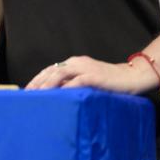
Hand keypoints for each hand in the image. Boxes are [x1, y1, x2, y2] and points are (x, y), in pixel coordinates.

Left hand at [25, 54, 155, 94]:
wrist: (132, 77)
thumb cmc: (109, 82)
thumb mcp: (88, 80)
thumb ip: (73, 83)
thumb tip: (57, 96)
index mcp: (73, 63)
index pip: (50, 70)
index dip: (37, 80)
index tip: (27, 91)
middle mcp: (76, 63)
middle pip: (51, 71)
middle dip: (37, 83)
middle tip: (27, 96)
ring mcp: (85, 68)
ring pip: (59, 75)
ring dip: (46, 86)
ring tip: (37, 96)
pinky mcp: (95, 77)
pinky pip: (77, 82)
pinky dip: (66, 88)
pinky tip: (58, 96)